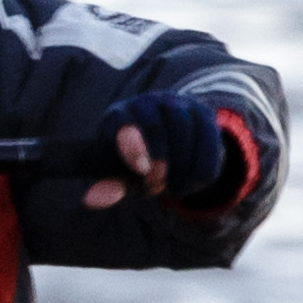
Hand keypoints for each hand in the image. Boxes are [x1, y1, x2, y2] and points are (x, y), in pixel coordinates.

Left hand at [80, 90, 253, 211]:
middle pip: (156, 124)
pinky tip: (191, 184)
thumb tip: (92, 200)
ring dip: (181, 164)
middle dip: (160, 158)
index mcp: (118, 115)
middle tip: (157, 184)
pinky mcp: (203, 113)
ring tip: (174, 190)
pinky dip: (202, 166)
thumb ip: (107, 187)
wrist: (170, 153)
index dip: (132, 145)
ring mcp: (176, 104)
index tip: (141, 170)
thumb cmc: (135, 165)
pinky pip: (209, 137)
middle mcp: (146, 103)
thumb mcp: (120, 176)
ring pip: (184, 126)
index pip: (121, 121)